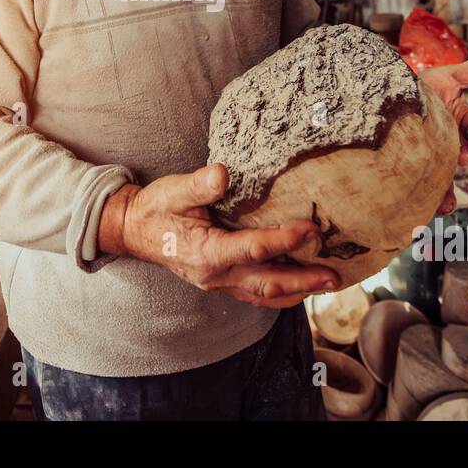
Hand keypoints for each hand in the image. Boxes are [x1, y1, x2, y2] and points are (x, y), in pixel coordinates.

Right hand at [98, 163, 340, 307]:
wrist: (133, 230)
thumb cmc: (155, 209)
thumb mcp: (173, 190)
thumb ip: (198, 184)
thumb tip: (222, 173)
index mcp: (207, 253)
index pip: (254, 249)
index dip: (285, 240)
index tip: (311, 230)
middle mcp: (216, 275)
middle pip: (267, 282)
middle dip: (304, 280)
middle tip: (334, 275)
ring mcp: (219, 283)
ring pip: (264, 294)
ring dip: (297, 290)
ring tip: (326, 284)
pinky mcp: (221, 281)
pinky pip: (255, 293)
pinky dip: (280, 292)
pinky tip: (299, 286)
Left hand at [418, 53, 467, 212]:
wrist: (383, 99)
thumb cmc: (418, 86)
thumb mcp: (445, 75)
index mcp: (457, 117)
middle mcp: (448, 138)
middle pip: (459, 153)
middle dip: (461, 157)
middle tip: (462, 159)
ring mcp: (432, 155)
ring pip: (444, 175)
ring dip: (448, 190)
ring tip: (446, 202)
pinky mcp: (415, 168)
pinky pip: (425, 186)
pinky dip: (429, 199)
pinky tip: (431, 208)